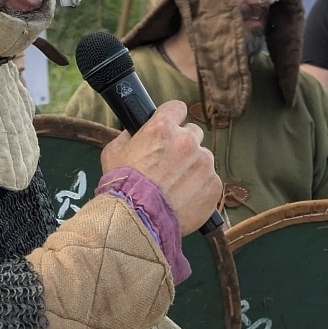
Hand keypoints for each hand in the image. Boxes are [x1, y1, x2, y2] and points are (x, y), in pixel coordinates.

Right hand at [100, 99, 221, 234]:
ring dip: (192, 167)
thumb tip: (135, 133)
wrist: (136, 220)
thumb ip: (128, 137)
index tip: (168, 126)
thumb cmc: (121, 187)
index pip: (176, 107)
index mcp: (162, 128)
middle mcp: (187, 141)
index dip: (171, 117)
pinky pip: (210, 181)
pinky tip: (183, 198)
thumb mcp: (114, 153)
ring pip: (203, 158)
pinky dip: (200, 188)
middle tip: (169, 162)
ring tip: (175, 186)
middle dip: (182, 144)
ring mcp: (203, 163)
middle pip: (193, 133)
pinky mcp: (213, 185)